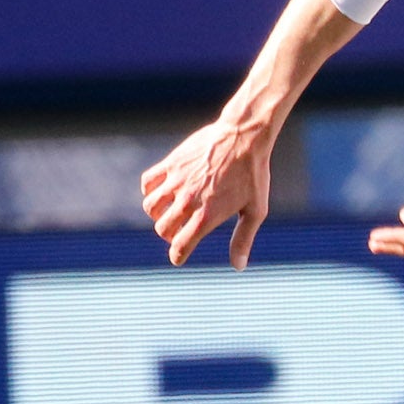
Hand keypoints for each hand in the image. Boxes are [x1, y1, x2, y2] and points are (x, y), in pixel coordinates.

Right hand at [141, 112, 280, 267]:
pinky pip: (148, 182)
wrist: (244, 137)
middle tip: (179, 231)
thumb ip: (243, 239)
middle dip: (169, 235)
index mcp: (208, 215)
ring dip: (157, 214)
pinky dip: (150, 191)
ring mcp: (177, 181)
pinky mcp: (171, 164)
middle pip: (163, 228)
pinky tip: (162, 191)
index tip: (179, 257)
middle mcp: (188, 200)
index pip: (181, 245)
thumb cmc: (254, 175)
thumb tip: (238, 267)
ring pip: (151, 207)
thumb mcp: (255, 210)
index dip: (178, 255)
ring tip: (171, 211)